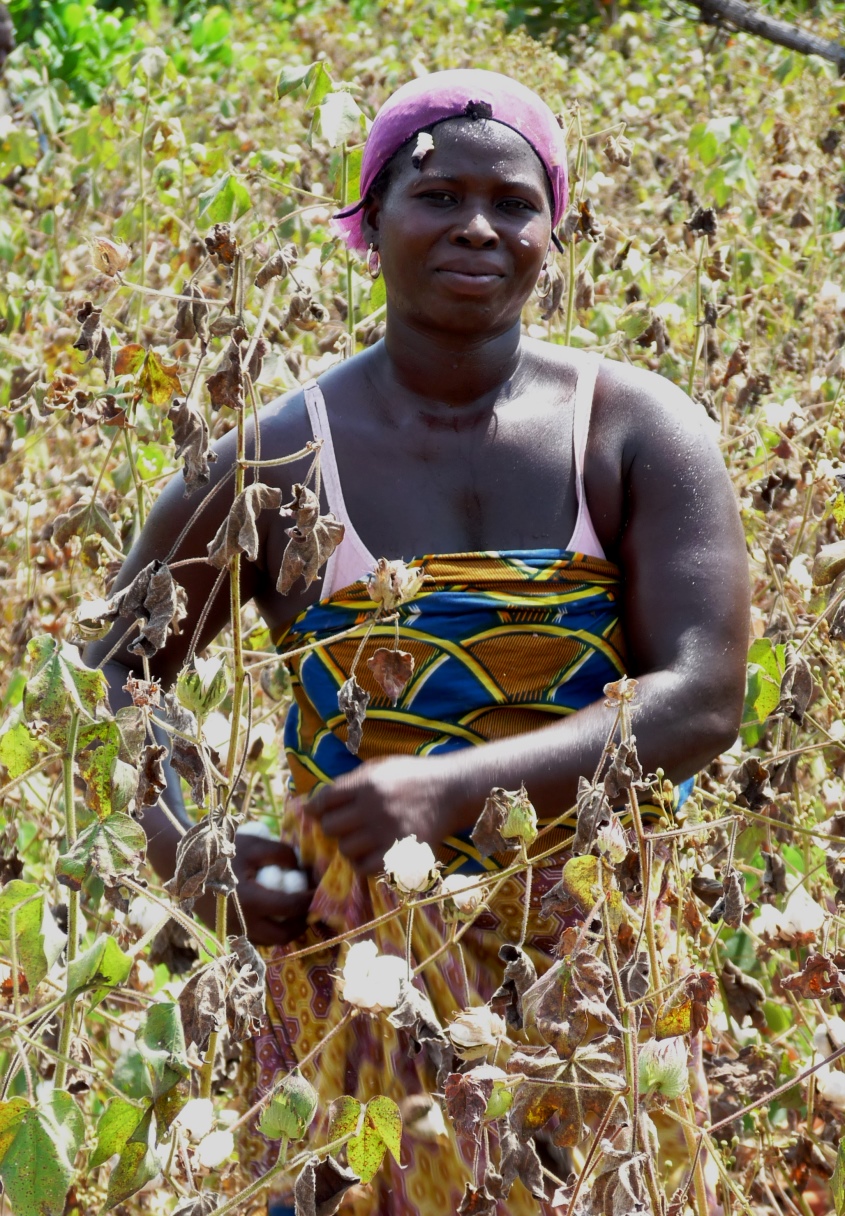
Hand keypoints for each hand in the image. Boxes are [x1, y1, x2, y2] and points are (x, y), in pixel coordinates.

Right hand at [194, 834, 314, 947]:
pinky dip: (271, 928)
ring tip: (296, 908)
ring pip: (270, 941)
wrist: (184, 867)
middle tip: (311, 906)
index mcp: (249, 901)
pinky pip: (257, 938)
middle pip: (283, 935)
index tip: (321, 891)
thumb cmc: (221, 852)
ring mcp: (234, 932)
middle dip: (302, 922)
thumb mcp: (254, 845)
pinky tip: (277, 910)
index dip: (310, 900)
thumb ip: (283, 854)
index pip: (291, 908)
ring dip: (286, 928)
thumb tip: (304, 869)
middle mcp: (242, 923)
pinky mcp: (229, 933)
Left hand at [302, 756, 455, 875]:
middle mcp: (374, 808)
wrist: (451, 792)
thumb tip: (317, 801)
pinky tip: (373, 853)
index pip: (324, 800)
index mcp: (367, 783)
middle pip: (330, 828)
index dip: (315, 808)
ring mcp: (387, 832)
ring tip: (363, 840)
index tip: (315, 813)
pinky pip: (365, 868)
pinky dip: (364, 863)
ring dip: (350, 846)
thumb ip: (351, 782)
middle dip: (333, 827)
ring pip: (346, 850)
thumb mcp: (380, 768)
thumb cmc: (412, 777)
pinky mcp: (400, 853)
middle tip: (346, 826)